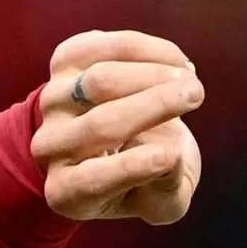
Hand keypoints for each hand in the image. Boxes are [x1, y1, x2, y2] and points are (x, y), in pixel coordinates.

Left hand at [32, 29, 204, 223]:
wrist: (122, 140)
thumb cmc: (145, 178)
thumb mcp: (163, 200)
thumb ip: (168, 191)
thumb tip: (170, 156)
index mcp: (68, 193)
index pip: (92, 181)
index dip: (132, 168)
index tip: (172, 155)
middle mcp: (50, 147)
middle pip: (101, 125)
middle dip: (155, 105)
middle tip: (196, 95)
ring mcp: (52, 102)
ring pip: (100, 80)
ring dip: (154, 73)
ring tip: (191, 79)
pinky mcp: (64, 62)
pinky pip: (103, 47)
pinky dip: (148, 50)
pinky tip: (177, 62)